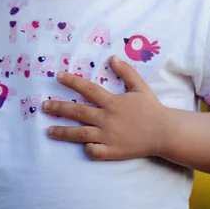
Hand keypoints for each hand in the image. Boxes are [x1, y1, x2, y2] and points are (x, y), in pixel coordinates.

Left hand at [42, 56, 168, 160]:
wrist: (165, 133)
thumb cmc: (152, 108)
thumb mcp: (140, 86)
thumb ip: (126, 72)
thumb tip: (112, 57)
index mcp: (113, 101)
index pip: (87, 89)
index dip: (72, 82)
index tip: (58, 76)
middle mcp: (107, 118)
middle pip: (77, 111)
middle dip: (58, 108)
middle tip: (44, 106)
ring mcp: (108, 136)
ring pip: (80, 133)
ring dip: (63, 132)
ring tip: (49, 131)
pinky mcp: (112, 151)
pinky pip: (94, 151)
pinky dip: (86, 148)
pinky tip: (80, 146)